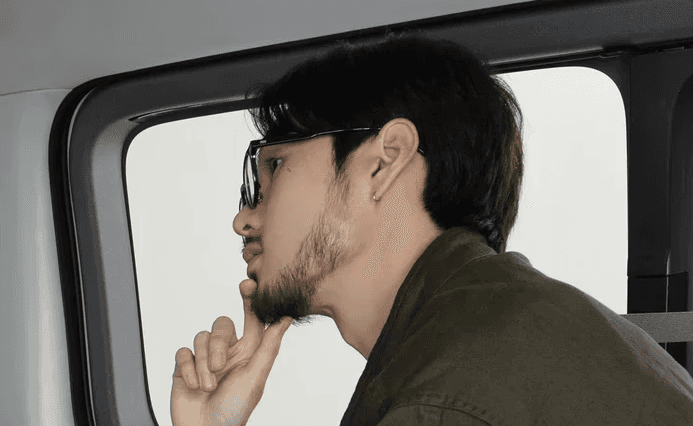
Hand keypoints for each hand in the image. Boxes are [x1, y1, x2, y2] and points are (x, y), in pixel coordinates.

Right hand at [171, 279, 292, 425]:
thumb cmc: (235, 409)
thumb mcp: (256, 376)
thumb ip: (269, 346)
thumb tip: (286, 318)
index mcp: (249, 351)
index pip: (252, 318)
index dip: (251, 300)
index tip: (247, 284)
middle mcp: (228, 350)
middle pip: (221, 325)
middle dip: (218, 345)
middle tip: (220, 368)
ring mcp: (206, 357)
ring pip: (201, 338)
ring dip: (203, 365)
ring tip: (208, 386)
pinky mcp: (186, 366)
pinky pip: (184, 352)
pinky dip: (188, 369)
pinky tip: (193, 386)